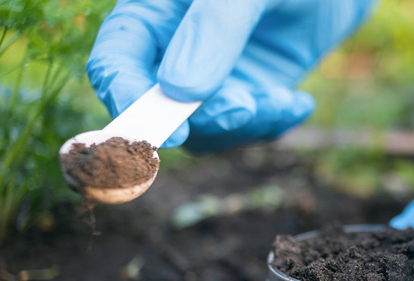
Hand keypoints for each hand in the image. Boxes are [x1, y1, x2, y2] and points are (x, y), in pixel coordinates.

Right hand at [87, 0, 375, 150]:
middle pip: (159, 107)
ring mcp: (212, 74)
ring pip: (204, 129)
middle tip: (247, 106)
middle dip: (204, 118)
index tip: (168, 135)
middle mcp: (174, 46)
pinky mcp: (247, 91)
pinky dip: (270, 126)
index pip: (115, 60)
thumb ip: (214, 28)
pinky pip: (244, 129)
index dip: (129, 101)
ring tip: (285, 100)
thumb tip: (178, 91)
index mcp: (154, 10)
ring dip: (244, 126)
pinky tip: (298, 104)